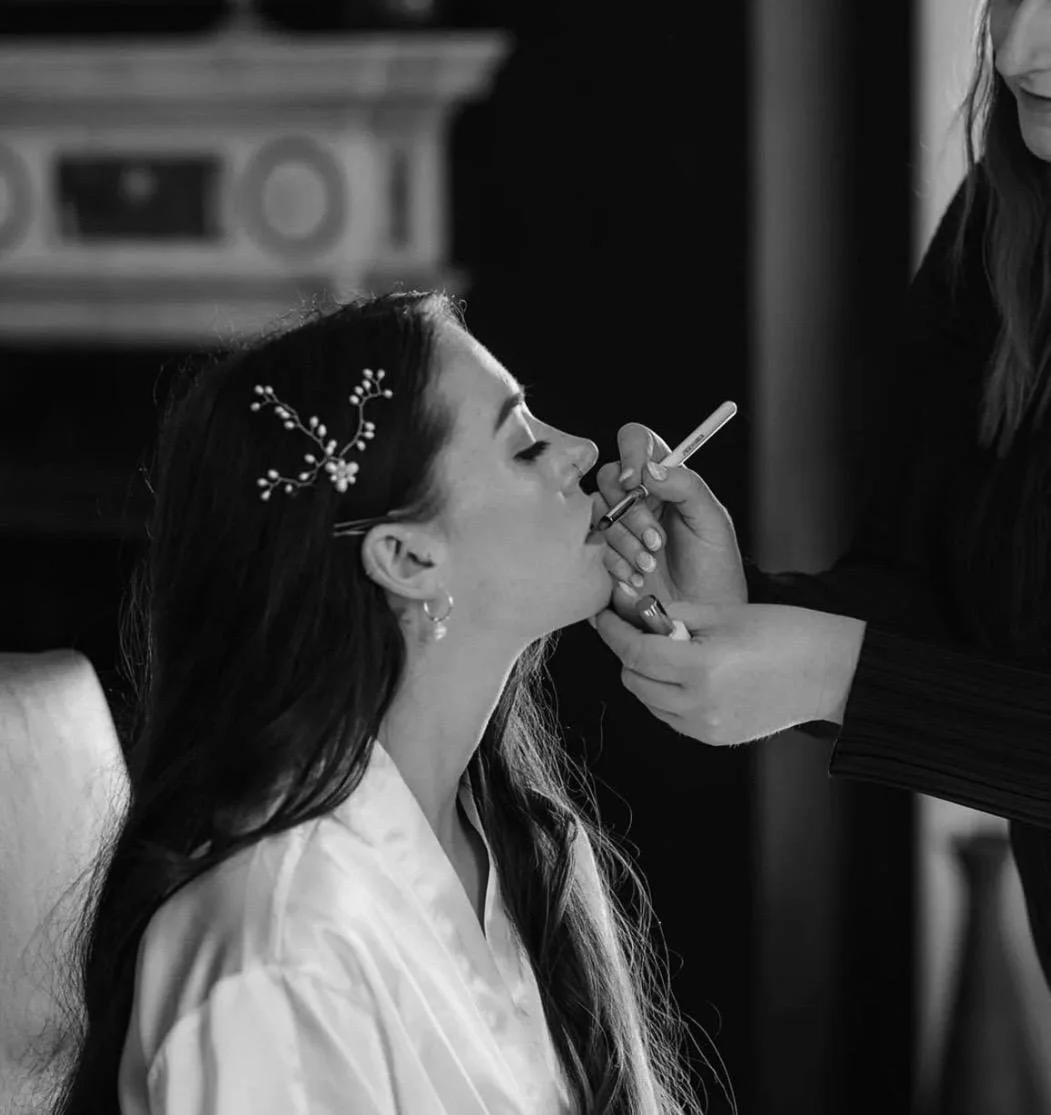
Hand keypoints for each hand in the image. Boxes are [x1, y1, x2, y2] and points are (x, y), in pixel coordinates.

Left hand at [590, 599, 866, 745]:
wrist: (830, 672)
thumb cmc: (783, 632)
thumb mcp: (725, 613)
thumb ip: (676, 615)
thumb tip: (642, 614)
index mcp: (700, 669)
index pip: (635, 653)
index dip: (613, 632)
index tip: (603, 616)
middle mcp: (698, 705)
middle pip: (635, 680)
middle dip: (631, 653)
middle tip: (647, 628)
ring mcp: (706, 727)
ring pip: (649, 700)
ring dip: (648, 675)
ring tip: (675, 651)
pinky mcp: (715, 738)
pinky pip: (671, 716)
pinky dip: (667, 695)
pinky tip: (689, 673)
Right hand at [594, 423, 746, 616]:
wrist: (698, 619)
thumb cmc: (714, 571)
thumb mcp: (712, 522)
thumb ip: (687, 486)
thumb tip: (652, 467)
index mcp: (665, 481)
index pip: (637, 441)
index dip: (632, 452)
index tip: (638, 481)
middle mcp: (636, 498)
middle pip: (610, 478)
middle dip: (632, 512)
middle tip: (656, 540)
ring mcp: (615, 526)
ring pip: (597, 513)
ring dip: (625, 541)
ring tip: (650, 565)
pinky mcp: (600, 554)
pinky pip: (589, 545)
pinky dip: (613, 562)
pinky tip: (636, 578)